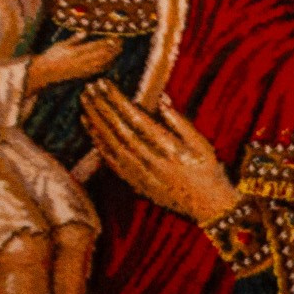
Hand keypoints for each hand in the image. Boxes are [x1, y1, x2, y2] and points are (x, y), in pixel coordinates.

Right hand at [26, 37, 120, 93]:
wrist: (45, 73)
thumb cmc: (51, 56)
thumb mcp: (61, 45)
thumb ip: (75, 39)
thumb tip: (85, 32)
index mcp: (76, 52)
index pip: (95, 45)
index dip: (107, 42)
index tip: (115, 37)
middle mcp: (82, 61)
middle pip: (101, 54)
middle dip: (113, 48)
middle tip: (122, 43)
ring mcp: (83, 69)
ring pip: (102, 62)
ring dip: (112, 56)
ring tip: (119, 50)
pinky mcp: (83, 75)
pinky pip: (97, 70)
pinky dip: (106, 65)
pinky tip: (111, 62)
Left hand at [80, 84, 237, 222]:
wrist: (209, 209)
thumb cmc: (209, 173)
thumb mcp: (203, 145)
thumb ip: (180, 123)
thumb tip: (161, 101)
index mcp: (168, 148)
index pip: (134, 118)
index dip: (117, 100)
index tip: (105, 84)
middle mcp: (149, 161)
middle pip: (118, 129)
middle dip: (102, 106)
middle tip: (89, 88)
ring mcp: (140, 173)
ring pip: (110, 143)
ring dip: (96, 122)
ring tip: (85, 103)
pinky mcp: (135, 183)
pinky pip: (111, 161)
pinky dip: (99, 143)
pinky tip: (91, 129)